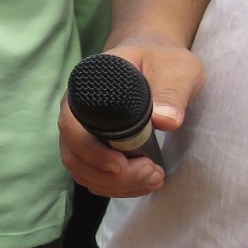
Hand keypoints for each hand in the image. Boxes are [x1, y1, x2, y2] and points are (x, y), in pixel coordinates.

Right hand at [58, 41, 204, 197]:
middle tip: (151, 174)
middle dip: (111, 176)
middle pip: (73, 156)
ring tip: (153, 179)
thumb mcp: (176, 69)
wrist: (155, 60)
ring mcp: (83, 134)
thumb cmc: (162, 60)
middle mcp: (76, 115)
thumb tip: (165, 120)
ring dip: (116, 186)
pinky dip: (117, 188)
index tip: (122, 164)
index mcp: (84, 92)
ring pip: (82, 172)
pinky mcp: (96, 148)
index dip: (90, 151)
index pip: (70, 126)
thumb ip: (172, 92)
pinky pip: (95, 176)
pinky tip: (144, 182)